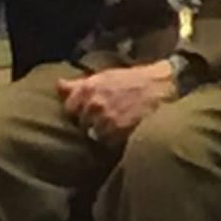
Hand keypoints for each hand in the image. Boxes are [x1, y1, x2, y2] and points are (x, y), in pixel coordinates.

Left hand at [57, 62, 177, 144]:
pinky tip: (124, 131)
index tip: (89, 111)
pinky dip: (114, 140)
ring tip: (117, 126)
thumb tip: (57, 86)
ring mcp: (105, 120)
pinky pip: (107, 144)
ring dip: (103, 133)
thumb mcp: (106, 76)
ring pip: (94, 135)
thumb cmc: (134, 80)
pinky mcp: (118, 133)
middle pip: (82, 124)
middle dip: (91, 122)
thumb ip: (78, 84)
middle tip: (107, 118)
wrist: (164, 86)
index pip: (69, 108)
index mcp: (88, 88)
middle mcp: (93, 104)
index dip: (79, 111)